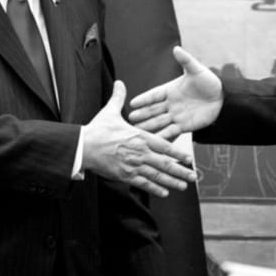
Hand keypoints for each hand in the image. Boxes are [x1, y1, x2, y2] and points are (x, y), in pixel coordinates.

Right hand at [82, 80, 196, 196]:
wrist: (82, 147)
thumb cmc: (97, 130)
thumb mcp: (109, 111)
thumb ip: (118, 98)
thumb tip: (119, 83)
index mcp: (140, 136)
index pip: (164, 146)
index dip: (178, 153)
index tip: (189, 159)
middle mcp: (140, 152)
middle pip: (165, 164)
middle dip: (181, 171)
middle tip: (193, 176)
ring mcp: (133, 165)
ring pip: (156, 176)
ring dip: (171, 182)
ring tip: (183, 186)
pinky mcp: (124, 175)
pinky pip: (143, 183)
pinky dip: (154, 188)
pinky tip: (164, 192)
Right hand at [129, 46, 223, 140]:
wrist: (223, 98)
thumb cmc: (209, 82)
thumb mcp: (197, 70)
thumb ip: (186, 61)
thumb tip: (176, 49)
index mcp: (171, 90)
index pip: (154, 95)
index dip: (144, 99)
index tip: (133, 102)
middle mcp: (171, 103)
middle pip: (154, 110)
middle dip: (142, 114)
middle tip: (130, 118)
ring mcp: (176, 115)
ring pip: (160, 122)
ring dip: (149, 126)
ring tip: (138, 130)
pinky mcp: (184, 126)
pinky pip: (171, 131)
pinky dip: (163, 136)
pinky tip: (154, 140)